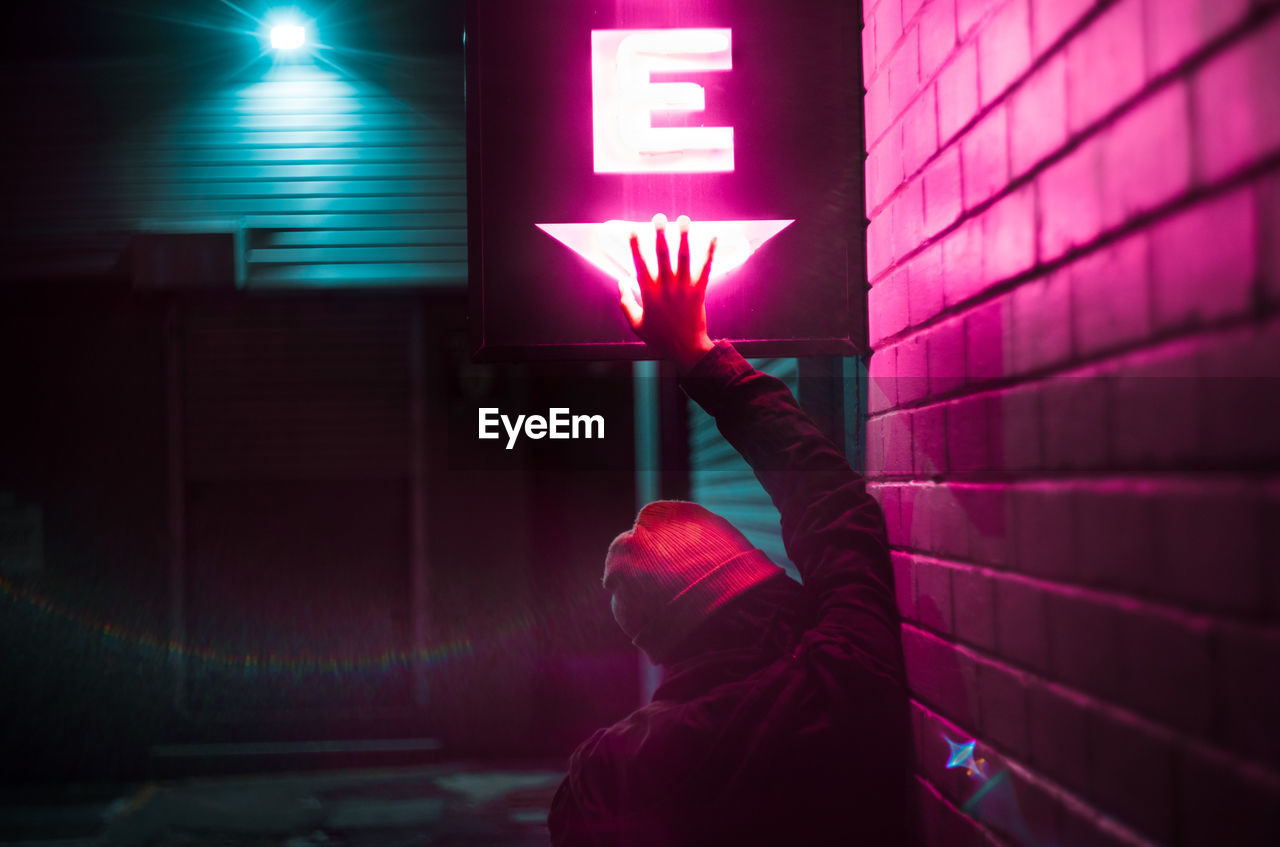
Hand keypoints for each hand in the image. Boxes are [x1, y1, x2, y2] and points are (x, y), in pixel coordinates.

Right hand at [619, 213, 716, 371]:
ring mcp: (684, 288)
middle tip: (658, 218)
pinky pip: (705, 269)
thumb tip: (622, 282)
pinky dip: (709, 253)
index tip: (633, 230)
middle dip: (660, 235)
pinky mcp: (699, 291)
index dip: (636, 246)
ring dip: (684, 237)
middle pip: (663, 256)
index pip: (640, 265)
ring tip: (684, 219)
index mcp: (649, 294)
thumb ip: (626, 302)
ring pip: (684, 258)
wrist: (685, 349)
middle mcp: (666, 287)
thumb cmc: (659, 337)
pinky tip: (713, 237)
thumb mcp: (636, 323)